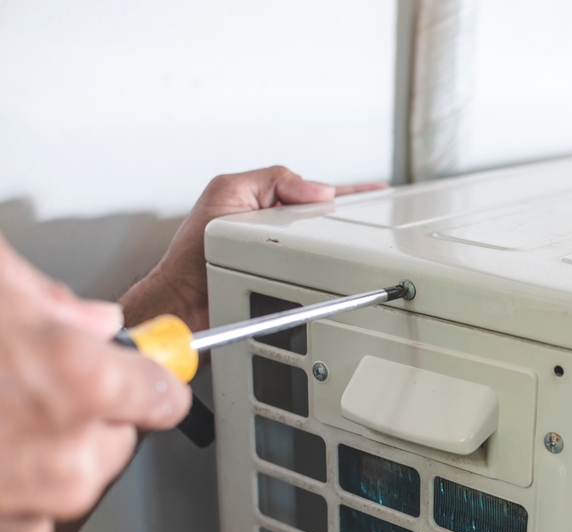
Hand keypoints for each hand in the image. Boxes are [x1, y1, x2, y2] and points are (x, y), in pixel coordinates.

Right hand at [0, 238, 189, 531]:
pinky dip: (10, 492)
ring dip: (46, 453)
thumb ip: (49, 302)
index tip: (139, 374)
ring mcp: (23, 505)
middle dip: (88, 413)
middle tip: (31, 384)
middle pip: (118, 440)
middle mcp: (63, 454)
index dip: (147, 378)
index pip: (164, 394)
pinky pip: (27, 519)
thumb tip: (90, 319)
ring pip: (73, 482)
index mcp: (79, 381)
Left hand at [119, 166, 385, 329]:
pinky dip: (337, 278)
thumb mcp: (227, 192)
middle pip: (328, 223)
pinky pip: (324, 281)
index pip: (315, 194)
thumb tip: (318, 190)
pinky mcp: (292, 291)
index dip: (348, 193)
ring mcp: (286, 264)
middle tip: (380, 216)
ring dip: (347, 250)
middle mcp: (278, 235)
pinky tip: (348, 278)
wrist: (183, 304)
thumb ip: (272, 179)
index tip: (378, 192)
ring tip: (367, 244)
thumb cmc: (191, 255)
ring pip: (330, 252)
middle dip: (353, 219)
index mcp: (266, 206)